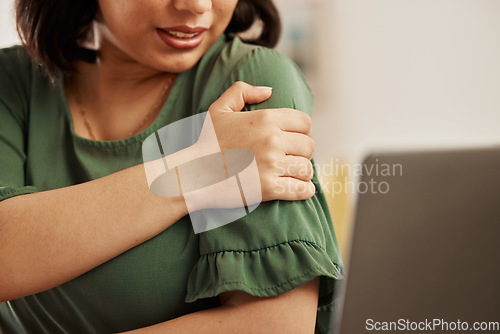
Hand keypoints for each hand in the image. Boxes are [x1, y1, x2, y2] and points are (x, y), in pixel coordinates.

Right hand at [209, 81, 315, 201]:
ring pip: (307, 168)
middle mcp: (272, 140)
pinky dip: (304, 190)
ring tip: (294, 173)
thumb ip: (242, 91)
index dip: (302, 131)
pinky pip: (301, 189)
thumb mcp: (218, 109)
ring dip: (302, 172)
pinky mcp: (270, 188)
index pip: (305, 122)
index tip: (293, 139)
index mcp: (265, 119)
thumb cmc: (206, 143)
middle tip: (291, 157)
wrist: (194, 174)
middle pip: (308, 146)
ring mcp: (271, 165)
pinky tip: (301, 189)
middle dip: (301, 152)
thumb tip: (269, 90)